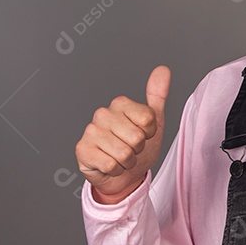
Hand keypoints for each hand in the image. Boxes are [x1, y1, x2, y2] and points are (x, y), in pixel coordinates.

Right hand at [75, 65, 169, 203]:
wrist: (123, 174)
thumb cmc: (137, 147)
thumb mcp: (153, 121)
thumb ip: (157, 95)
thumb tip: (163, 70)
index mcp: (120, 104)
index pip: (148, 119)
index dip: (150, 133)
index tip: (144, 134)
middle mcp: (103, 114)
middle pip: (137, 138)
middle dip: (138, 149)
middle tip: (131, 148)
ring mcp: (91, 131)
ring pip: (124, 153)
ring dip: (127, 161)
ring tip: (121, 157)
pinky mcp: (82, 150)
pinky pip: (111, 165)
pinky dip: (115, 170)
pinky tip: (109, 164)